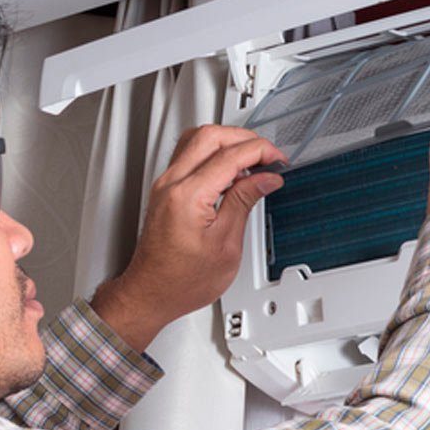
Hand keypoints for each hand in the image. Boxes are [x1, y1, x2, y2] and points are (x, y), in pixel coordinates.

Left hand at [91, 126, 285, 350]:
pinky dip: (213, 153)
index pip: (230, 155)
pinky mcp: (165, 190)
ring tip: (252, 160)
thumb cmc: (181, 281)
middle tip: (268, 156)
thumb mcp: (226, 245)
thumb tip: (265, 179)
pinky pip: (189, 154)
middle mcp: (171, 184)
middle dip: (245, 139)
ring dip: (227, 141)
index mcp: (188, 196)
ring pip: (197, 139)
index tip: (277, 159)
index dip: (260, 152)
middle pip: (210, 136)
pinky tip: (231, 170)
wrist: (151, 294)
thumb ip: (244, 202)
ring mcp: (165, 184)